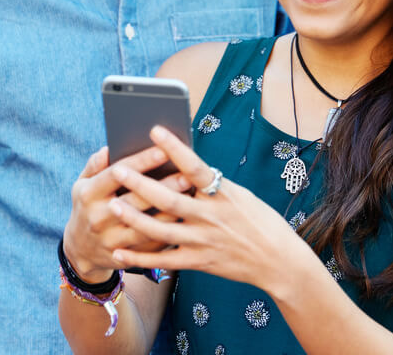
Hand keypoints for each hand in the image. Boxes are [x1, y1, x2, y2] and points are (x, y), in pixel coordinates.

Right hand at [62, 145, 191, 281]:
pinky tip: (184, 220)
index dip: (140, 162)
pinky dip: (168, 233)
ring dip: (170, 212)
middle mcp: (98, 218)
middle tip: (187, 175)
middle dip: (162, 187)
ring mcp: (111, 240)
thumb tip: (108, 148)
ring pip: (145, 227)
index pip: (116, 174)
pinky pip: (150, 246)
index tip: (163, 150)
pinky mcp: (124, 257)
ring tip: (191, 198)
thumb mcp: (81, 184)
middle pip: (135, 200)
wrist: (80, 250)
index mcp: (89, 194)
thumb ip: (94, 166)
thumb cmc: (87, 207)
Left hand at [106, 126, 308, 289]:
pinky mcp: (199, 262)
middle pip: (170, 199)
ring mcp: (204, 240)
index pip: (195, 167)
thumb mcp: (238, 194)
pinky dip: (141, 257)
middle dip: (141, 184)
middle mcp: (211, 216)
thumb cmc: (258, 220)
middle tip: (118, 169)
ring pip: (161, 229)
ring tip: (112, 204)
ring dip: (134, 217)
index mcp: (223, 193)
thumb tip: (178, 165)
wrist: (279, 260)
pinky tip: (120, 250)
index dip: (174, 148)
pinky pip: (164, 260)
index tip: (154, 129)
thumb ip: (209, 184)